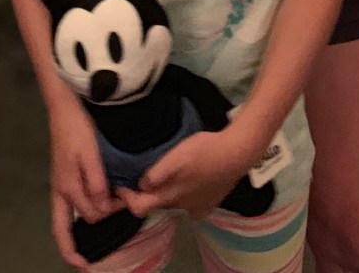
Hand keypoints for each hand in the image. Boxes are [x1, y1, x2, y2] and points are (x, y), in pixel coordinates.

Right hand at [49, 95, 120, 266]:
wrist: (65, 105)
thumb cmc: (77, 128)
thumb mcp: (90, 154)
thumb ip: (95, 182)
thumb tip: (102, 209)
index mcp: (67, 188)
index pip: (90, 217)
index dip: (107, 218)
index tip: (119, 217)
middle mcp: (62, 191)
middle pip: (69, 229)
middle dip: (86, 240)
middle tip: (117, 231)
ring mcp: (61, 183)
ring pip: (67, 220)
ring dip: (84, 230)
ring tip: (104, 235)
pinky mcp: (65, 174)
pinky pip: (70, 206)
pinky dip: (79, 218)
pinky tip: (94, 213)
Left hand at [117, 131, 246, 219]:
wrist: (237, 153)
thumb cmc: (204, 151)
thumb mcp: (176, 157)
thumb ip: (157, 174)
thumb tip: (142, 186)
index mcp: (170, 196)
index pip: (140, 207)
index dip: (127, 198)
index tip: (121, 184)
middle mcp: (182, 207)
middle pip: (157, 204)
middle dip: (147, 192)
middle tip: (143, 173)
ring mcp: (198, 207)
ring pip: (175, 202)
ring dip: (167, 191)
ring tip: (167, 173)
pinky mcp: (210, 202)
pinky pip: (192, 203)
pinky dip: (186, 194)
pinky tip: (189, 181)